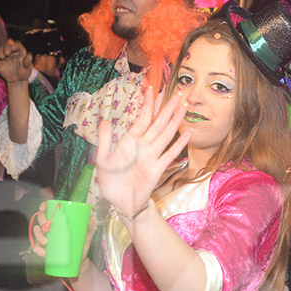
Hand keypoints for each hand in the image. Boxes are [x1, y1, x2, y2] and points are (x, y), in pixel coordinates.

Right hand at [0, 39, 31, 82]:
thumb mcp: (27, 68)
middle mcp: (12, 52)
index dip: (15, 46)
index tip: (13, 49)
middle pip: (7, 46)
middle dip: (6, 48)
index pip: (17, 45)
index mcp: (20, 52)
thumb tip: (28, 55)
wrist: (17, 80)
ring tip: (1, 57)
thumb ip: (28, 62)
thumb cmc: (24, 73)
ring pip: (0, 49)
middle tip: (6, 54)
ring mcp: (5, 55)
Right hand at [29, 202, 96, 260]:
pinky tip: (42, 251)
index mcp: (59, 221)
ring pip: (37, 232)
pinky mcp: (44, 248)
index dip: (43, 207)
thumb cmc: (81, 245)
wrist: (79, 261)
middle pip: (40, 218)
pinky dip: (38, 249)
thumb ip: (90, 227)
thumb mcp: (86, 236)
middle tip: (46, 225)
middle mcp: (51, 227)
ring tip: (46, 242)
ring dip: (38, 235)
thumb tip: (92, 217)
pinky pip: (37, 247)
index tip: (44, 208)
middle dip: (41, 220)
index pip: (48, 209)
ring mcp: (46, 237)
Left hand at [96, 84, 190, 216]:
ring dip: (175, 121)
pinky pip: (170, 153)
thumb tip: (105, 120)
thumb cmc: (111, 182)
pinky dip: (179, 143)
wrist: (120, 203)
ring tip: (184, 107)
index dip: (148, 103)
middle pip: (158, 122)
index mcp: (130, 141)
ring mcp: (152, 156)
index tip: (152, 88)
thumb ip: (105, 140)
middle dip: (167, 107)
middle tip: (178, 93)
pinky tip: (187, 132)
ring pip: (166, 134)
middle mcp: (144, 145)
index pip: (142, 118)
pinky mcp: (157, 168)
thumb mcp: (103, 160)